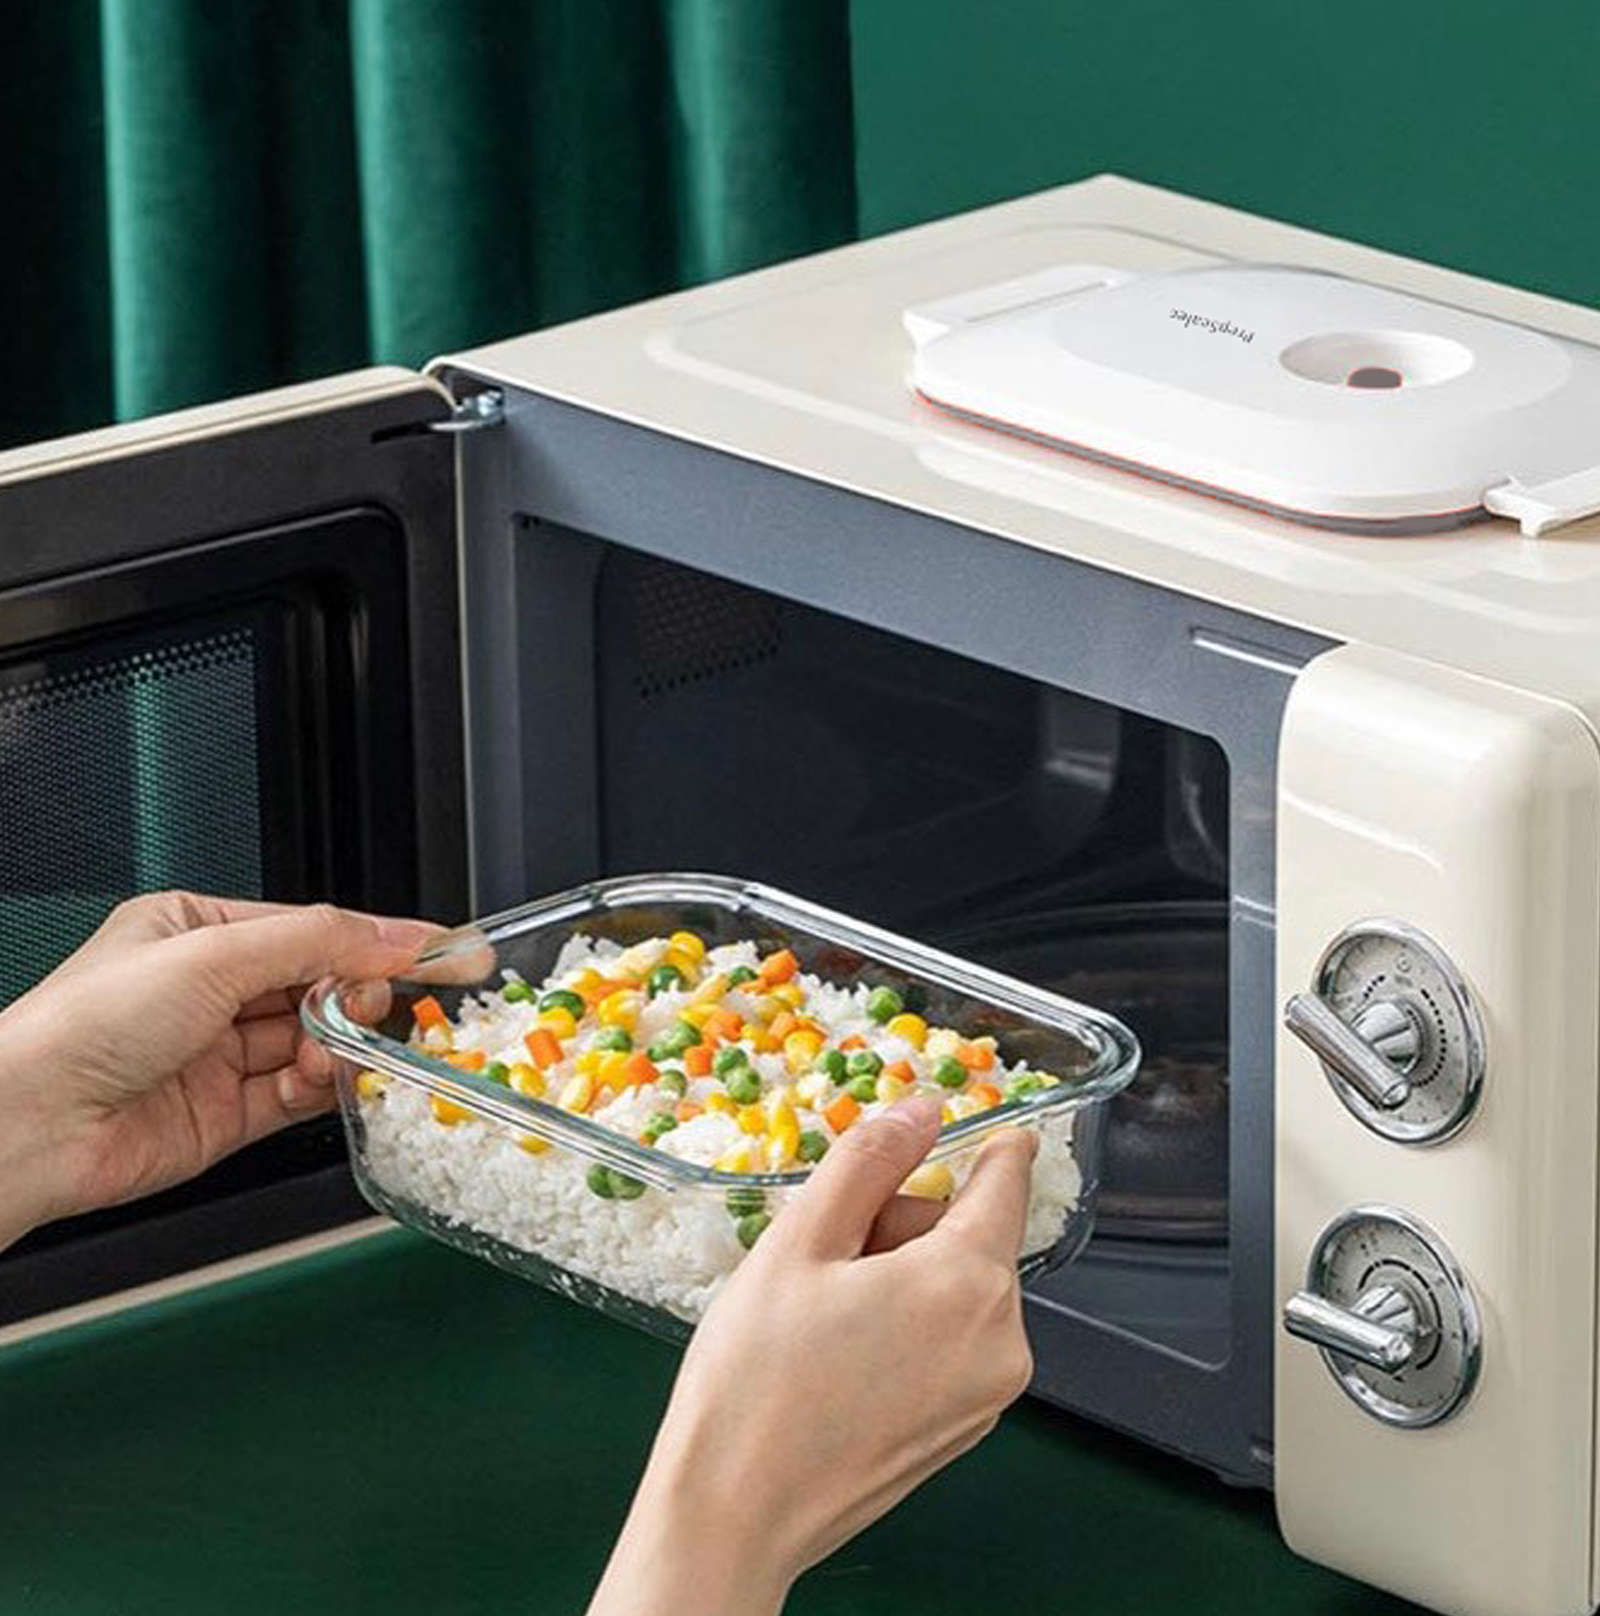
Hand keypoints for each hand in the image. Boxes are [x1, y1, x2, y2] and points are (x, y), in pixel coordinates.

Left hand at [0, 891, 440, 1249]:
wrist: (33, 1124)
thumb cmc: (84, 1026)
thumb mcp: (215, 955)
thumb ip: (318, 941)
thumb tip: (395, 936)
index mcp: (196, 931)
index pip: (312, 929)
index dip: (379, 940)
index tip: (444, 952)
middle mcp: (208, 990)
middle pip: (320, 985)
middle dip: (357, 995)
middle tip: (377, 1003)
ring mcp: (217, 1054)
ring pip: (316, 1041)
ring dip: (340, 1045)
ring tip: (341, 1049)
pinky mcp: (225, 1113)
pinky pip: (298, 1093)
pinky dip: (322, 1087)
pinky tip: (323, 1079)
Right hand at [587, 1097, 1036, 1615]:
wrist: (734, 1513)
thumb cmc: (755, 1379)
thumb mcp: (801, 1240)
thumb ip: (870, 1158)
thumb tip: (923, 1108)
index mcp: (968, 1283)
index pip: (1006, 1177)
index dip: (973, 1143)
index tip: (937, 1131)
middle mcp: (1001, 1341)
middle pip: (970, 1234)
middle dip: (905, 1222)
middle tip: (828, 1254)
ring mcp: (988, 1394)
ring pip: (957, 1288)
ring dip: (902, 1275)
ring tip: (825, 1312)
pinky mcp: (965, 1427)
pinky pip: (951, 1341)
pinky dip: (907, 1326)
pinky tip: (840, 1352)